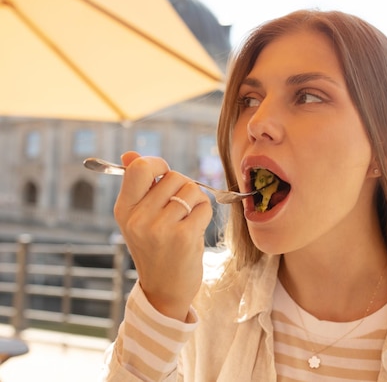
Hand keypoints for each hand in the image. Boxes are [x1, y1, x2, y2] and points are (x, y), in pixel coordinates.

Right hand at [113, 151, 211, 320]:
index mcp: (123, 210)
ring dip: (196, 200)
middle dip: (182, 186)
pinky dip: (205, 213)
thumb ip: (137, 185)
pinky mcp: (183, 237)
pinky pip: (203, 206)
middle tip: (179, 207)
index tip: (165, 175)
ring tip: (188, 219)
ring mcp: (160, 228)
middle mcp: (138, 218)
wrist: (164, 290)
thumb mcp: (138, 218)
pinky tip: (196, 227)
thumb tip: (130, 154)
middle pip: (172, 176)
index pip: (139, 168)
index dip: (159, 164)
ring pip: (190, 189)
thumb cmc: (156, 248)